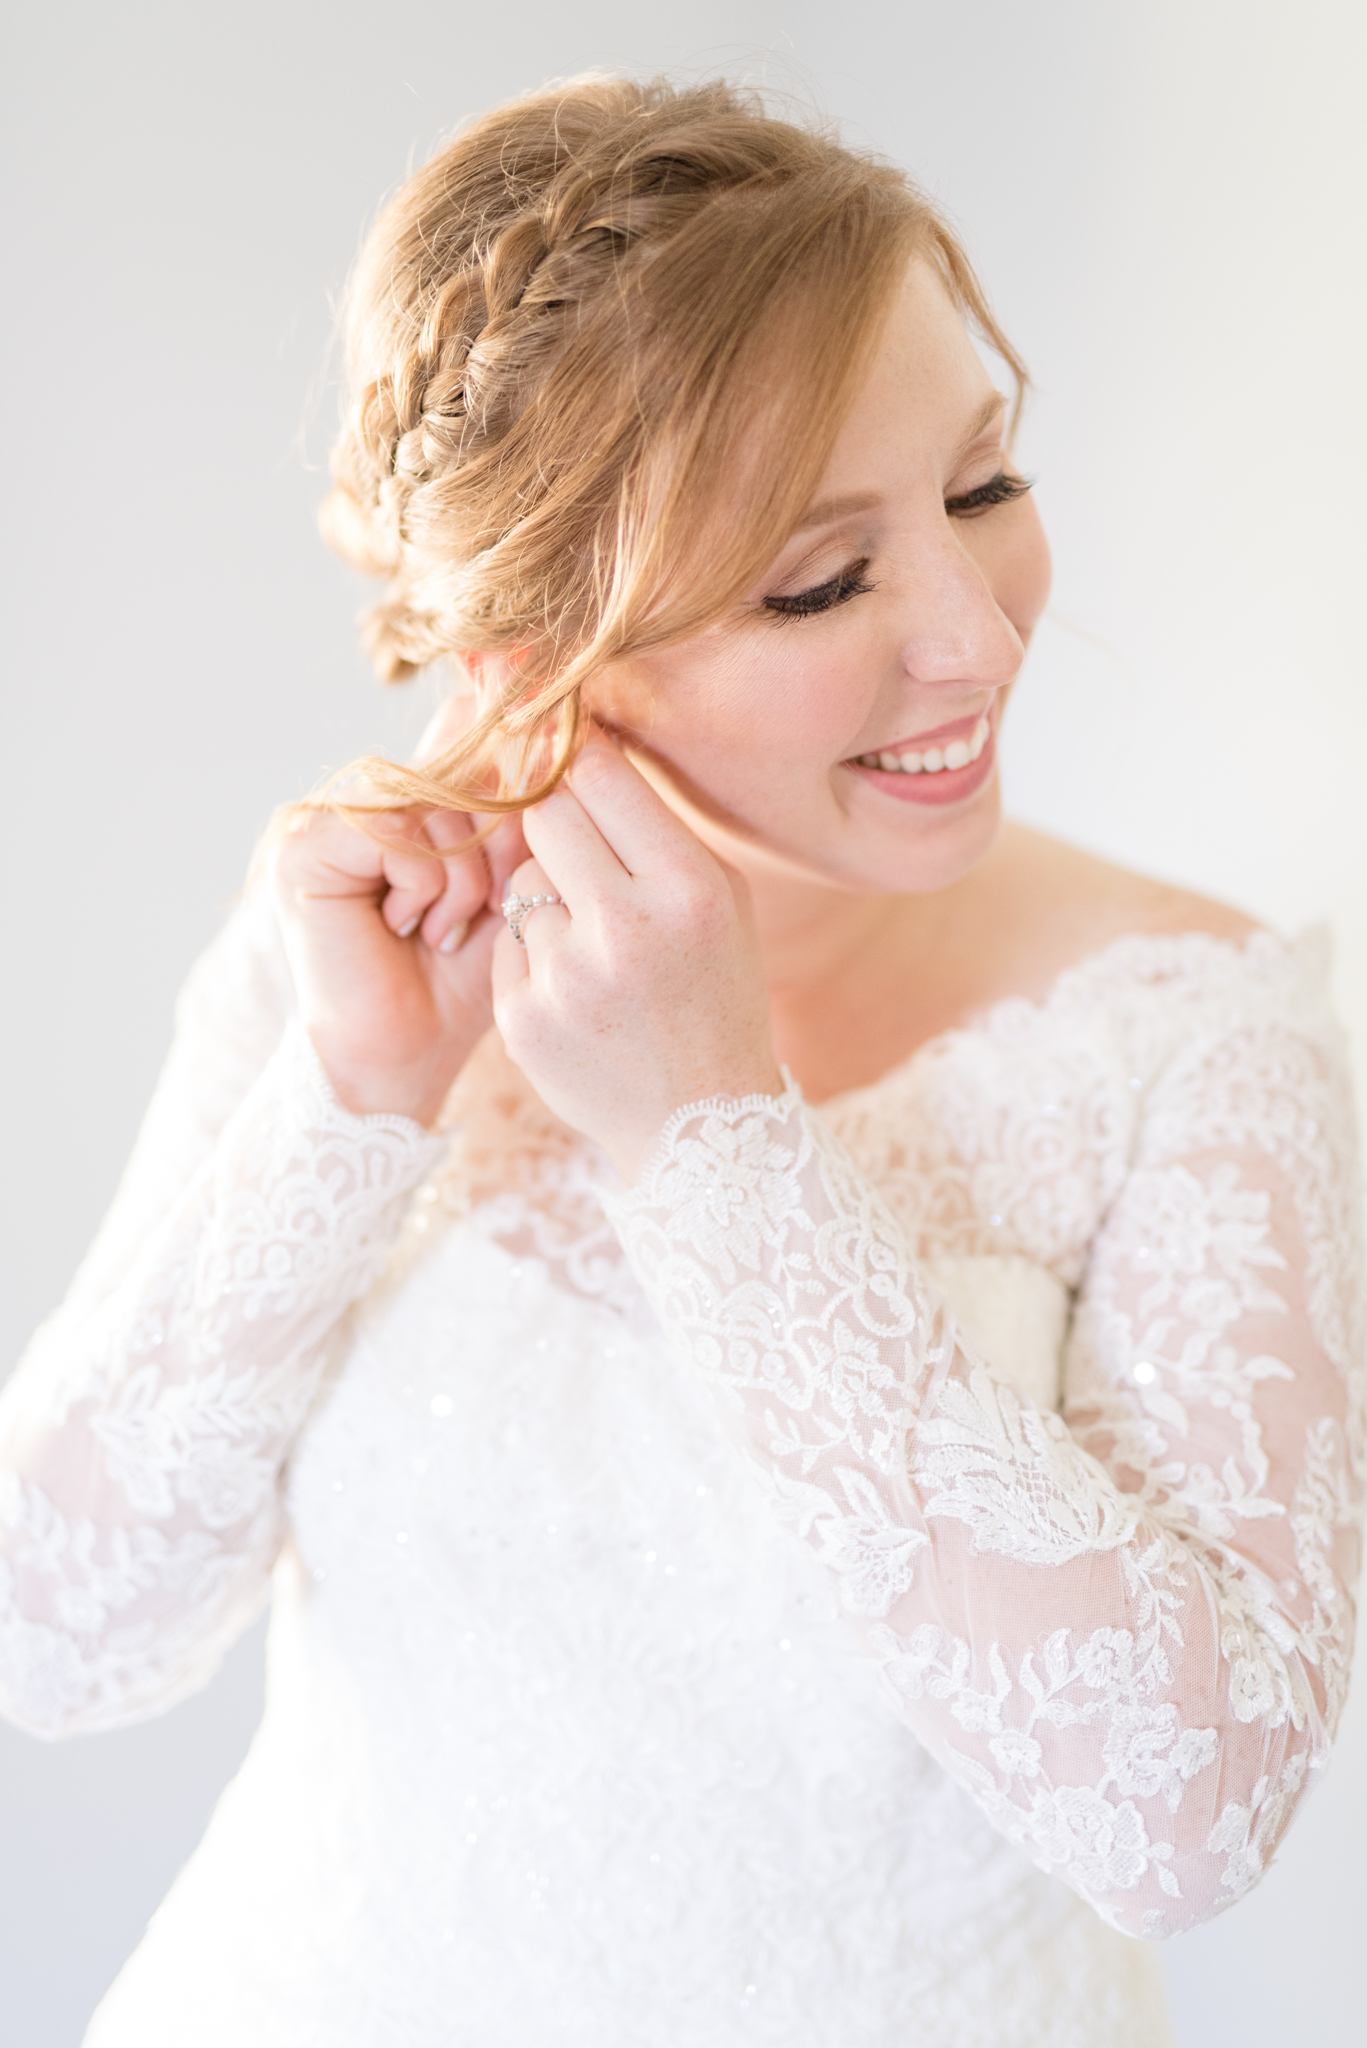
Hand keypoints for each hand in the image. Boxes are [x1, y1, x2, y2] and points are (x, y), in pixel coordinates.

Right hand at [271, 697, 526, 1125]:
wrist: (406, 1058)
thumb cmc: (458, 984)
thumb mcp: (506, 885)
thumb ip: (513, 812)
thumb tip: (531, 725)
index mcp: (403, 806)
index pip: (471, 762)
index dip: (507, 817)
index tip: (502, 884)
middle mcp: (360, 803)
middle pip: (458, 778)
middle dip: (486, 859)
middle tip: (460, 925)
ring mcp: (325, 820)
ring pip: (430, 805)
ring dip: (457, 881)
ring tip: (434, 932)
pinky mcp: (301, 846)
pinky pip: (393, 830)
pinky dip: (419, 886)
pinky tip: (401, 929)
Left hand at [491, 742, 781, 1180]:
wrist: (698, 1123)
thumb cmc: (714, 992)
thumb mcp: (722, 901)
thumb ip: (658, 826)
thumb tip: (583, 741)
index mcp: (688, 889)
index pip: (601, 776)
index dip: (579, 756)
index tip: (571, 751)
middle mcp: (626, 928)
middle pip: (545, 814)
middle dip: (555, 818)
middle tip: (577, 841)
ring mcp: (567, 977)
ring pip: (522, 880)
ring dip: (548, 896)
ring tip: (596, 945)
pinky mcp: (522, 1018)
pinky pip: (508, 943)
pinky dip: (535, 957)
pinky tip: (577, 992)